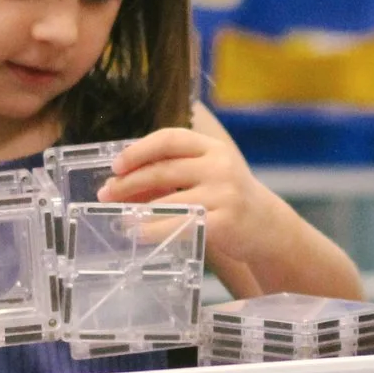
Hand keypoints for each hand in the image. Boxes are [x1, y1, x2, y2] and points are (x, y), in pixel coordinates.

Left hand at [98, 112, 292, 268]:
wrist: (267, 226)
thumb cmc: (228, 198)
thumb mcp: (207, 175)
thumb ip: (172, 174)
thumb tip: (120, 183)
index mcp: (213, 148)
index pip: (170, 139)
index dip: (139, 150)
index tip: (116, 165)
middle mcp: (220, 166)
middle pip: (164, 170)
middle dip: (129, 182)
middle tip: (106, 193)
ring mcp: (224, 194)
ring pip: (169, 200)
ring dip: (137, 209)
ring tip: (118, 216)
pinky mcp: (225, 221)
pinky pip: (181, 224)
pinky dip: (155, 230)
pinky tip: (139, 234)